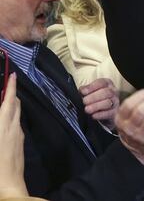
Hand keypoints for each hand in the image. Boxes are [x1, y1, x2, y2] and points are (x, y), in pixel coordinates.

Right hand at [0, 74, 27, 198]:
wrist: (8, 188)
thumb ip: (0, 122)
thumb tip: (3, 112)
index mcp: (3, 126)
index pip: (9, 101)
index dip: (11, 87)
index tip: (13, 75)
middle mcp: (13, 129)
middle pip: (15, 106)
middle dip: (11, 94)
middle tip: (7, 85)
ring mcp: (18, 137)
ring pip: (17, 115)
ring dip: (12, 106)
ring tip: (5, 100)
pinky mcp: (20, 145)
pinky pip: (16, 125)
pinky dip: (11, 117)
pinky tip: (6, 121)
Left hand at [80, 78, 117, 121]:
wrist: (103, 111)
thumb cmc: (95, 99)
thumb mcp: (90, 91)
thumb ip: (85, 90)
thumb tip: (81, 90)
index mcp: (107, 84)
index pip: (101, 83)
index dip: (91, 87)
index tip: (83, 92)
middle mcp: (113, 91)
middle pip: (106, 92)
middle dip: (93, 97)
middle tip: (84, 102)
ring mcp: (116, 102)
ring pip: (108, 103)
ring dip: (96, 106)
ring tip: (87, 109)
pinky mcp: (115, 112)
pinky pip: (109, 113)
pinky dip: (100, 115)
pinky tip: (93, 115)